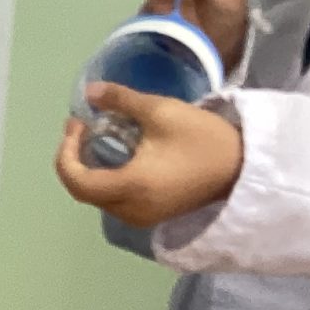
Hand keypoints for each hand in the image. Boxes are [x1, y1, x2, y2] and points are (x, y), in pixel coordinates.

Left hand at [54, 82, 244, 227]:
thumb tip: (90, 92)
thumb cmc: (203, 139)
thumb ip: (120, 101)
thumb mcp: (161, 111)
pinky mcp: (154, 215)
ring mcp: (143, 217)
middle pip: (84, 191)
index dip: (65, 152)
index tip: (75, 124)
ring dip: (89, 169)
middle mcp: (131, 210)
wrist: (244, 168)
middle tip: (81, 127)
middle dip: (74, 159)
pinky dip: (107, 178)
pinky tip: (117, 154)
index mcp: (130, 187)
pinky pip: (117, 200)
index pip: (77, 181)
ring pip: (99, 198)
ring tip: (96, 136)